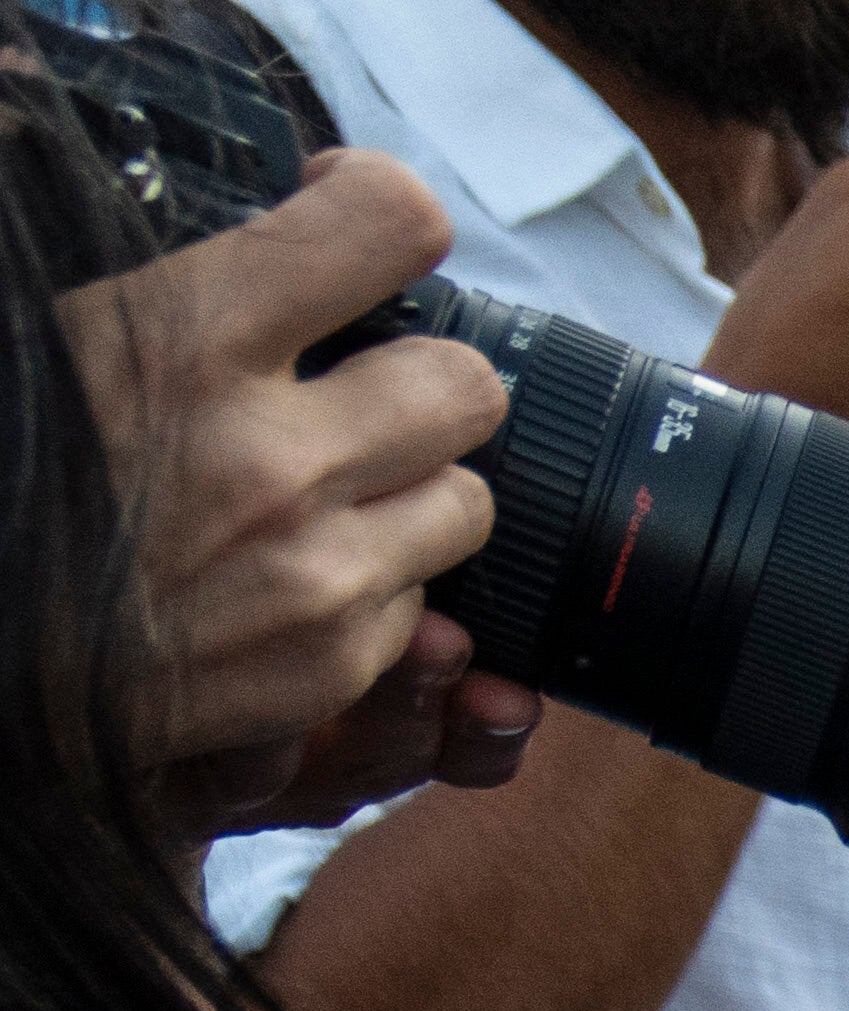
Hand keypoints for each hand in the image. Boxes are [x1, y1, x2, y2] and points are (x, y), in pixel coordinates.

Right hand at [58, 156, 515, 832]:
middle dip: (422, 380)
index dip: (380, 207)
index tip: (351, 216)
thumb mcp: (53, 323)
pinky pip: (417, 609)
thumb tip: (182, 170)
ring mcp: (312, 573)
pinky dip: (371, 592)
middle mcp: (272, 457)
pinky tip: (284, 579)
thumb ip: (159, 272)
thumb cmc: (6, 461)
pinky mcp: (325, 666)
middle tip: (359, 388)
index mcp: (187, 337)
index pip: (386, 224)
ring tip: (322, 492)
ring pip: (465, 504)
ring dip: (411, 492)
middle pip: (467, 385)